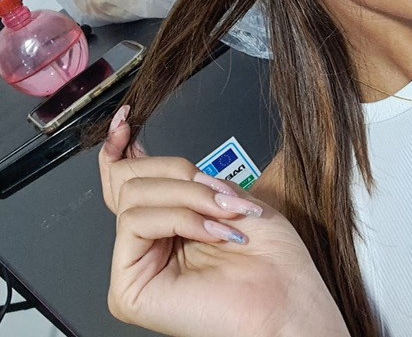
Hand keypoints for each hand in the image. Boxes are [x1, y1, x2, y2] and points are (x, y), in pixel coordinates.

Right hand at [99, 106, 348, 336]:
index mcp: (168, 222)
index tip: (126, 119)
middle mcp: (148, 244)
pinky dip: (182, 218)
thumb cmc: (271, 255)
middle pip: (130, 179)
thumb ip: (184, 177)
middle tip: (220, 193)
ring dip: (190, 197)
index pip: (126, 179)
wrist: (287, 294)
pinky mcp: (128, 288)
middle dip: (180, 173)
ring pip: (135, 195)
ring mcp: (135, 266)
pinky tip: (214, 232)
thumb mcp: (227, 196)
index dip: (121, 146)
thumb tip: (137, 148)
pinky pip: (136, 223)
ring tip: (226, 216)